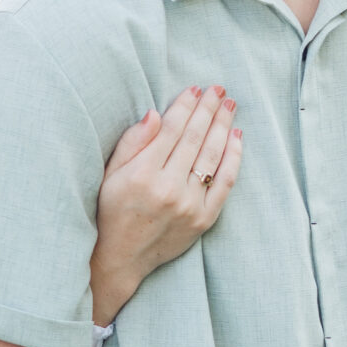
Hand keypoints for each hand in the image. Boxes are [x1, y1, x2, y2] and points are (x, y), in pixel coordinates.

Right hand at [87, 86, 242, 321]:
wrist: (121, 258)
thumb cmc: (111, 210)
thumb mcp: (110, 174)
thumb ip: (132, 142)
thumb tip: (155, 114)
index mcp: (142, 174)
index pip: (171, 129)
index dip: (185, 106)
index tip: (195, 88)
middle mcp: (169, 189)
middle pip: (195, 138)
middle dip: (209, 109)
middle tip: (219, 90)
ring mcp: (190, 205)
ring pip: (213, 156)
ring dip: (224, 127)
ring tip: (229, 106)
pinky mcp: (204, 219)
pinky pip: (225, 182)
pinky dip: (233, 158)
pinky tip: (236, 137)